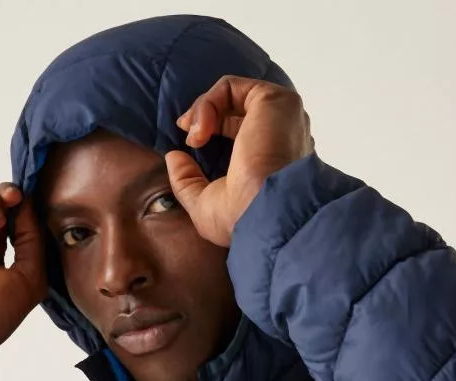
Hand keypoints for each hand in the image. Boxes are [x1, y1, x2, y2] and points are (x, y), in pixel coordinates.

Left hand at [164, 76, 314, 246]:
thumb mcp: (205, 206)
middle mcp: (281, 135)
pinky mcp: (274, 100)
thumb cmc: (242, 218)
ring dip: (204, 109)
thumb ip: (187, 181)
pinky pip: (231, 87)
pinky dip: (208, 102)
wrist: (266, 213)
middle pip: (238, 109)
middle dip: (204, 115)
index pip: (243, 132)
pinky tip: (201, 128)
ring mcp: (280, 117)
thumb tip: (174, 157)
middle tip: (185, 130)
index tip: (191, 142)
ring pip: (233, 95)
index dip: (213, 129)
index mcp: (272, 160)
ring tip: (194, 135)